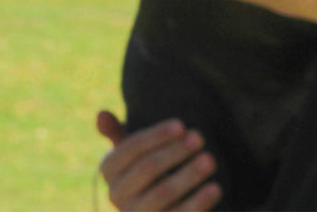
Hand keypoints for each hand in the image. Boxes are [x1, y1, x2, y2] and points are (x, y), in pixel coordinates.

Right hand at [97, 111, 221, 210]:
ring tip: (210, 158)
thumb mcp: (129, 156)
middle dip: (175, 151)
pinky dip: (198, 202)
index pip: (131, 147)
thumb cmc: (143, 176)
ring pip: (164, 192)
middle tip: (200, 136)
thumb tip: (101, 113)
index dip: (157, 135)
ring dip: (189, 174)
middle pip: (147, 167)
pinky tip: (215, 188)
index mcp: (109, 170)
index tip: (182, 125)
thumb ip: (116, 134)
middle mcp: (116, 195)